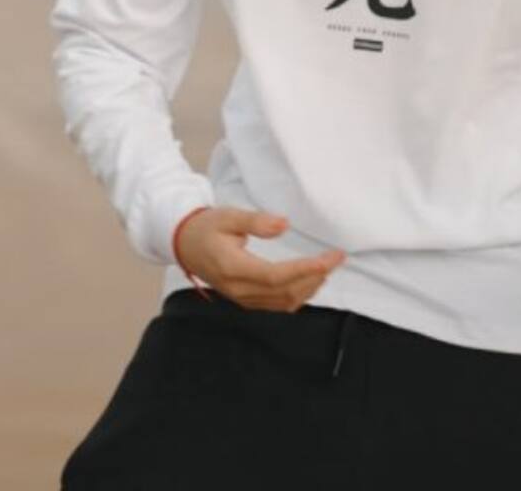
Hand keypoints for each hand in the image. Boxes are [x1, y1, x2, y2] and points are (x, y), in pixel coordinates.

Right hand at [176, 206, 344, 312]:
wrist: (185, 244)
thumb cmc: (206, 227)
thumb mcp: (227, 216)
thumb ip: (255, 221)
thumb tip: (284, 225)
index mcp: (233, 268)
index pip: (276, 276)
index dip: (305, 270)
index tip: (328, 260)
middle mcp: (239, 289)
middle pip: (285, 292)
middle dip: (315, 276)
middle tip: (336, 258)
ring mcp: (243, 298)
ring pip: (284, 302)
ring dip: (309, 287)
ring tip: (326, 267)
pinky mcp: (246, 301)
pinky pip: (278, 304)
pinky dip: (298, 294)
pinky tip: (309, 281)